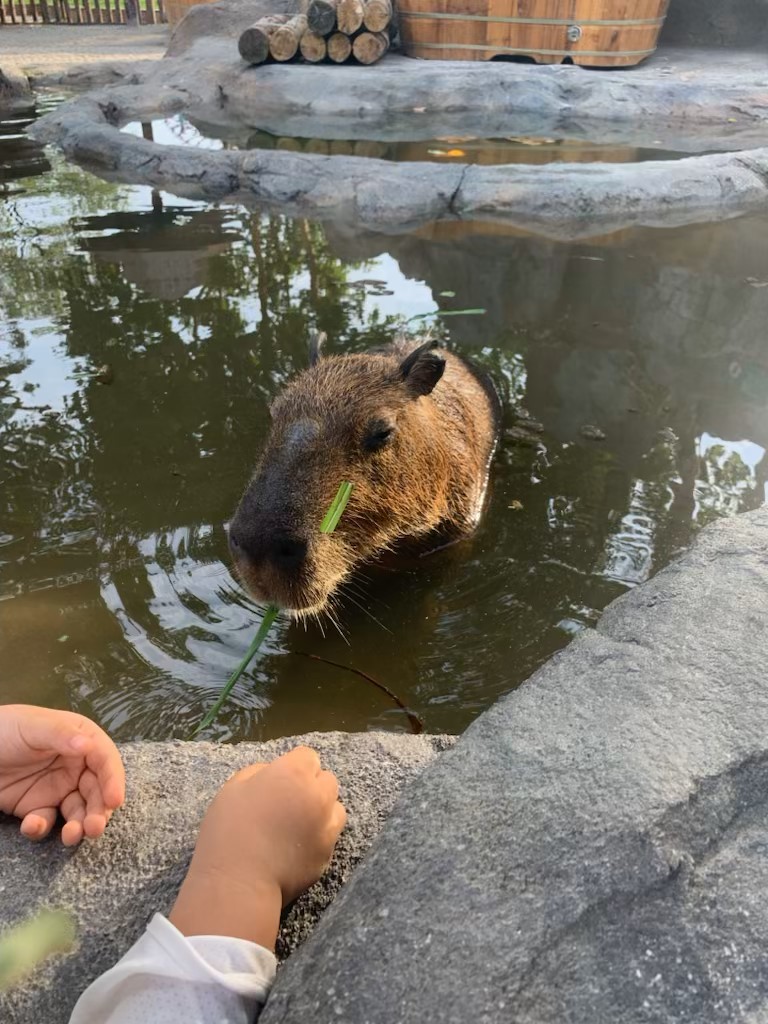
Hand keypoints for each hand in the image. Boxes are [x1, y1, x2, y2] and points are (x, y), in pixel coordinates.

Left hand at [0, 705, 124, 846]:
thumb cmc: (6, 729)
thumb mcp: (34, 726)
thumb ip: (61, 734)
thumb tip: (88, 745)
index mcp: (81, 740)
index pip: (105, 760)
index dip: (113, 780)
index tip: (114, 800)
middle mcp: (75, 766)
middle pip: (96, 791)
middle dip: (99, 811)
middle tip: (94, 828)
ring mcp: (58, 788)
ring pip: (78, 811)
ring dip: (79, 825)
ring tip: (72, 836)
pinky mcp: (38, 807)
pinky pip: (47, 822)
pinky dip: (42, 827)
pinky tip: (32, 824)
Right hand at [170, 746, 345, 948]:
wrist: (239, 884)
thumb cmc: (229, 830)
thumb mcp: (233, 788)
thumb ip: (258, 772)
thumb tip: (273, 774)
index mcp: (294, 773)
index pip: (307, 756)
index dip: (293, 765)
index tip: (280, 779)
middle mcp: (318, 796)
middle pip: (327, 779)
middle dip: (311, 785)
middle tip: (288, 801)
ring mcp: (327, 828)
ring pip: (336, 808)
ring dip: (322, 810)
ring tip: (298, 824)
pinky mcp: (327, 856)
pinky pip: (330, 837)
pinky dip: (319, 837)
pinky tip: (297, 847)